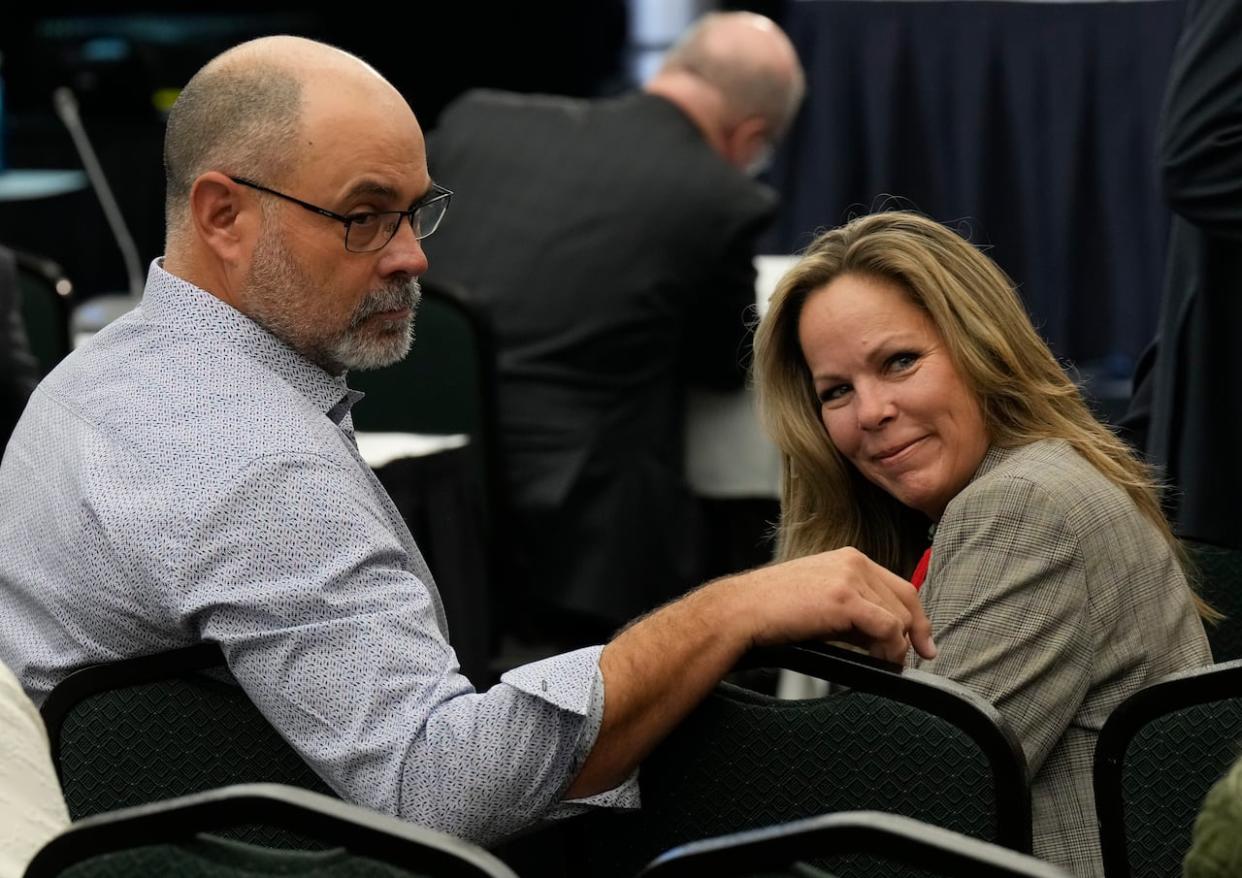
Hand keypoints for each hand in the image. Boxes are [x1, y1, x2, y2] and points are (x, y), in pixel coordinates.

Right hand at [729, 547, 935, 663]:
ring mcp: (850, 577)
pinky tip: (879, 661)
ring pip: (900, 616)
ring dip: (897, 646)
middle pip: (906, 602)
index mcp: (850, 559)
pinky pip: (888, 626)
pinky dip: (890, 648)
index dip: (919, 619)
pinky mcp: (845, 598)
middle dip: (911, 637)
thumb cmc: (774, 611)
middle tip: (901, 663)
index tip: (924, 646)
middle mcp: (854, 562)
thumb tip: (886, 637)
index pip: (900, 587)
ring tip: (882, 664)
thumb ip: (857, 613)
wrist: (742, 610)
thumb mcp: (823, 605)